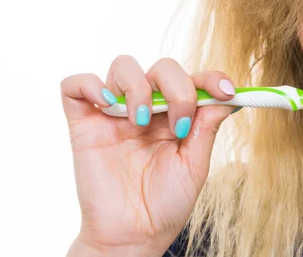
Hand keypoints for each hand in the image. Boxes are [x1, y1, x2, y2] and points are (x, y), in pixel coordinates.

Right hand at [61, 56, 237, 253]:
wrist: (131, 236)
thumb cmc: (165, 204)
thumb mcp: (194, 165)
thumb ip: (206, 128)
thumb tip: (228, 97)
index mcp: (176, 115)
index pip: (194, 79)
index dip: (211, 77)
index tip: (226, 90)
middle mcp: (147, 107)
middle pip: (163, 68)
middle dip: (177, 88)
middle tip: (178, 124)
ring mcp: (115, 113)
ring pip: (123, 66)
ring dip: (138, 86)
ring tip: (141, 121)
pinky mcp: (84, 123)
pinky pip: (75, 85)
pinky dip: (89, 84)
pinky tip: (106, 105)